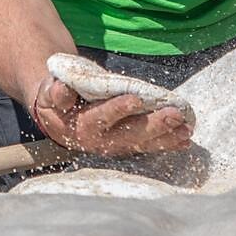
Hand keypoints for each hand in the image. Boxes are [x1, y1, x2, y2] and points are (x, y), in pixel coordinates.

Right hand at [28, 75, 193, 155]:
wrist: (59, 120)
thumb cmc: (57, 100)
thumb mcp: (50, 93)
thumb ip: (55, 92)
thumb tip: (60, 89)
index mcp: (81, 126)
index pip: (101, 118)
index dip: (118, 109)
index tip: (136, 99)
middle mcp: (100, 141)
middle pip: (129, 134)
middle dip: (153, 126)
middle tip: (174, 115)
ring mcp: (115, 146)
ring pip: (142, 143)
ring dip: (165, 137)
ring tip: (186, 129)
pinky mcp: (126, 147)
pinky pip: (148, 147)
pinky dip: (167, 144)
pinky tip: (184, 140)